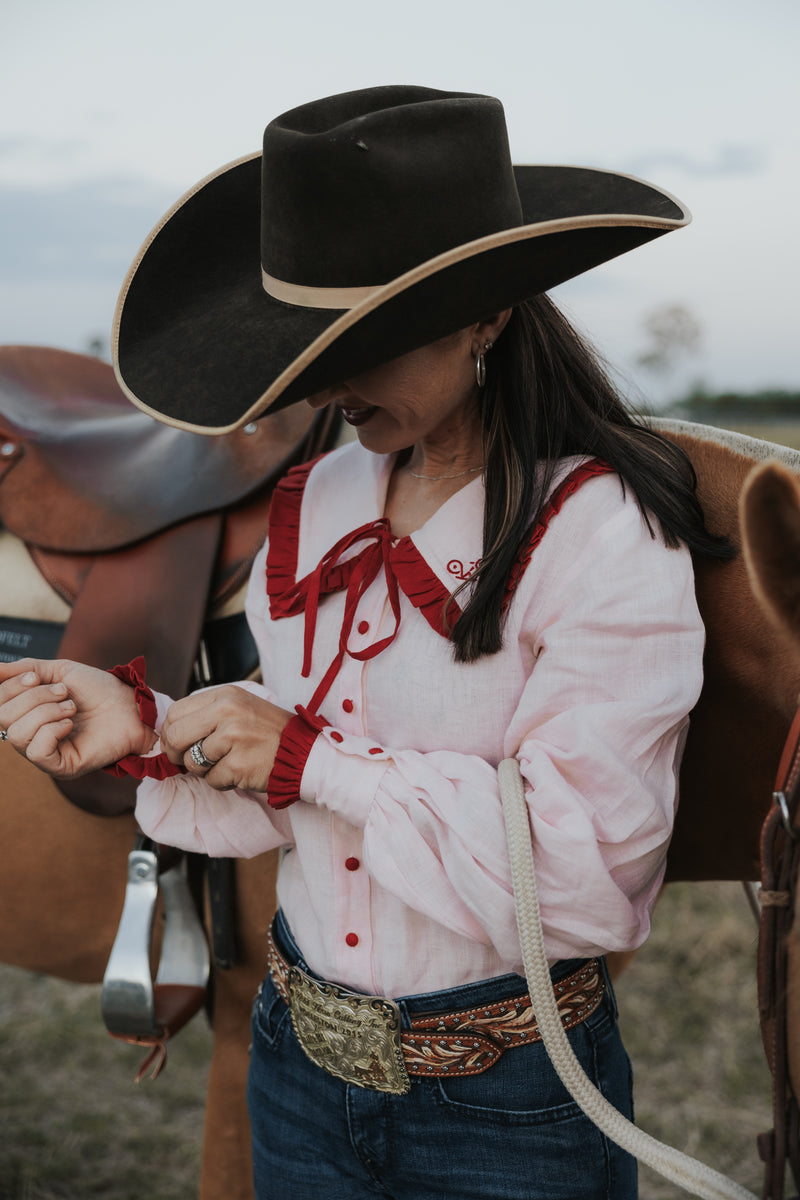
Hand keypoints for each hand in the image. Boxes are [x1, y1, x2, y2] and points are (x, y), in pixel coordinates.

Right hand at [0, 658, 154, 776]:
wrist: (131, 705)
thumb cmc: (99, 690)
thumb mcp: (60, 672)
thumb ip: (26, 670)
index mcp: (27, 715)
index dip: (11, 687)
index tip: (36, 677)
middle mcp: (31, 737)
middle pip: (3, 718)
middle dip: (33, 698)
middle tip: (63, 692)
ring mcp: (45, 754)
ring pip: (18, 734)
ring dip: (46, 712)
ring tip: (71, 707)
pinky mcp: (61, 767)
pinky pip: (37, 751)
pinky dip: (53, 730)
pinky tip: (71, 724)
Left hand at [159, 685, 291, 791]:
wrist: (303, 752)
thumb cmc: (268, 732)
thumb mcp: (238, 707)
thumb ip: (206, 715)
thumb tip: (169, 734)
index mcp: (224, 696)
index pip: (174, 713)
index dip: (170, 733)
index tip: (177, 744)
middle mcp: (227, 712)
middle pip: (176, 737)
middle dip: (178, 754)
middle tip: (191, 760)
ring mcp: (233, 739)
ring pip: (191, 763)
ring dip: (204, 770)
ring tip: (227, 762)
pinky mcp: (238, 765)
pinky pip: (212, 780)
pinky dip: (222, 781)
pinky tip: (240, 771)